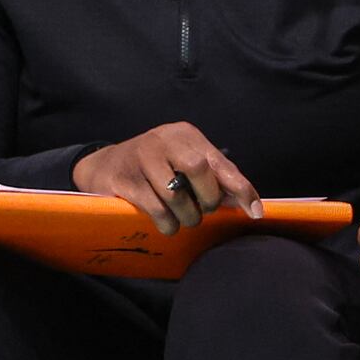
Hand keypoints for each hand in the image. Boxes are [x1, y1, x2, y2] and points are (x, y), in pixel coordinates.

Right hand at [71, 122, 260, 236]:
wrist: (104, 166)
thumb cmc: (155, 166)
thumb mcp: (184, 162)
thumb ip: (213, 178)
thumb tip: (244, 202)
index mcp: (186, 135)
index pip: (221, 162)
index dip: (241, 188)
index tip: (256, 213)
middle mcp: (164, 140)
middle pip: (198, 169)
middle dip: (207, 199)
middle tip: (203, 211)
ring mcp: (141, 158)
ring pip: (175, 193)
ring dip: (187, 215)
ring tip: (185, 219)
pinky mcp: (123, 180)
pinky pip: (154, 207)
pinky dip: (167, 222)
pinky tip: (168, 224)